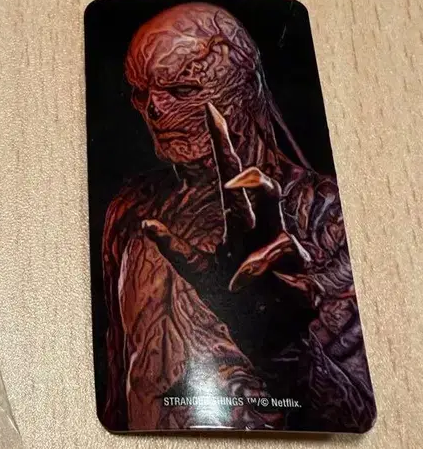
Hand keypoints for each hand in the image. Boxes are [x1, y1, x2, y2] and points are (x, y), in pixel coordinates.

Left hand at [140, 104, 318, 359]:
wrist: (265, 337)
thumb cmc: (234, 297)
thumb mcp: (197, 272)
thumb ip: (175, 248)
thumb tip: (145, 225)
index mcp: (242, 223)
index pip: (232, 175)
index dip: (222, 144)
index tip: (211, 111)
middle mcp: (267, 231)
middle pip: (268, 192)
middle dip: (256, 181)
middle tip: (237, 179)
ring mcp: (289, 257)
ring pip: (281, 241)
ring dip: (256, 264)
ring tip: (236, 285)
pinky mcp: (304, 286)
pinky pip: (292, 284)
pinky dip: (271, 292)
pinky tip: (257, 296)